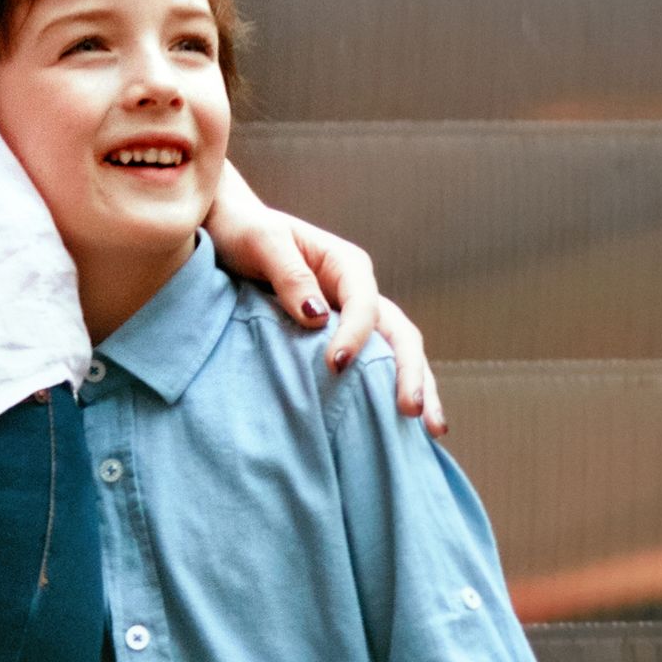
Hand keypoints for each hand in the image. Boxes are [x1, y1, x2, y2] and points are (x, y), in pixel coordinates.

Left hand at [207, 178, 444, 432]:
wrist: (230, 233)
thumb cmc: (243, 232)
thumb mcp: (262, 243)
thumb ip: (290, 275)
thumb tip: (317, 316)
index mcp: (346, 265)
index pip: (364, 304)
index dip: (356, 335)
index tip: (336, 366)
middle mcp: (359, 292)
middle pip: (399, 333)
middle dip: (410, 372)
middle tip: (412, 411)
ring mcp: (354, 318)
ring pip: (397, 353)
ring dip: (417, 387)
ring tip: (432, 429)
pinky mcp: (341, 339)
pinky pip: (373, 364)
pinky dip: (390, 391)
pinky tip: (402, 426)